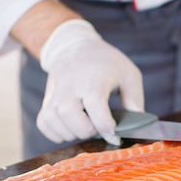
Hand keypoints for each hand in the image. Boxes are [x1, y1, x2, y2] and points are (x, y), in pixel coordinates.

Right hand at [37, 19, 143, 144]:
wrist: (76, 46)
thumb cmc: (107, 63)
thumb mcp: (129, 74)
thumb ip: (135, 100)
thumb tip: (137, 124)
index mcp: (95, 77)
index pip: (95, 104)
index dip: (104, 125)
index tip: (114, 135)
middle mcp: (72, 83)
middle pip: (69, 114)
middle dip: (85, 130)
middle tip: (97, 129)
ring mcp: (56, 91)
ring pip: (53, 119)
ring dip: (70, 133)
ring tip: (85, 128)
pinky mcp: (47, 98)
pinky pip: (43, 122)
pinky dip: (54, 133)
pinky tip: (70, 130)